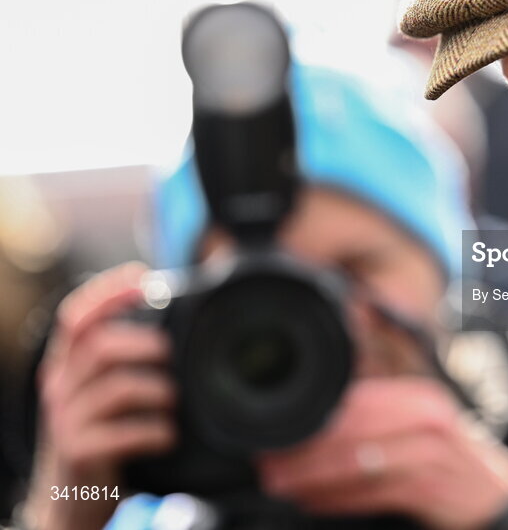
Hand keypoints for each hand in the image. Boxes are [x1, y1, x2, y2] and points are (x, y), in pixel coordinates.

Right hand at [23, 262, 175, 529]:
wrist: (69, 503)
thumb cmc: (103, 440)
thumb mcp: (104, 397)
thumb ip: (124, 364)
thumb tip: (176, 328)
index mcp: (66, 366)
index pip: (76, 317)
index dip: (107, 292)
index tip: (143, 276)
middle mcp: (59, 388)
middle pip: (98, 345)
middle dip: (144, 343)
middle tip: (171, 354)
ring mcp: (65, 421)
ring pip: (116, 387)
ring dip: (158, 390)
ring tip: (173, 401)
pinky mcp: (78, 453)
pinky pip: (123, 432)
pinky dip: (156, 430)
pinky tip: (168, 436)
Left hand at [258, 377, 507, 529]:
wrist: (497, 498)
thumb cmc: (450, 461)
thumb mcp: (421, 426)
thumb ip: (378, 415)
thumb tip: (319, 418)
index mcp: (419, 398)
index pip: (358, 402)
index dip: (316, 418)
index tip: (280, 430)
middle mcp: (427, 419)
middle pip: (355, 430)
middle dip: (307, 449)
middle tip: (270, 463)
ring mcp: (431, 454)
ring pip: (360, 463)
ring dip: (314, 477)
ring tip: (283, 484)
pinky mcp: (431, 488)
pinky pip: (374, 494)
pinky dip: (338, 499)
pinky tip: (314, 502)